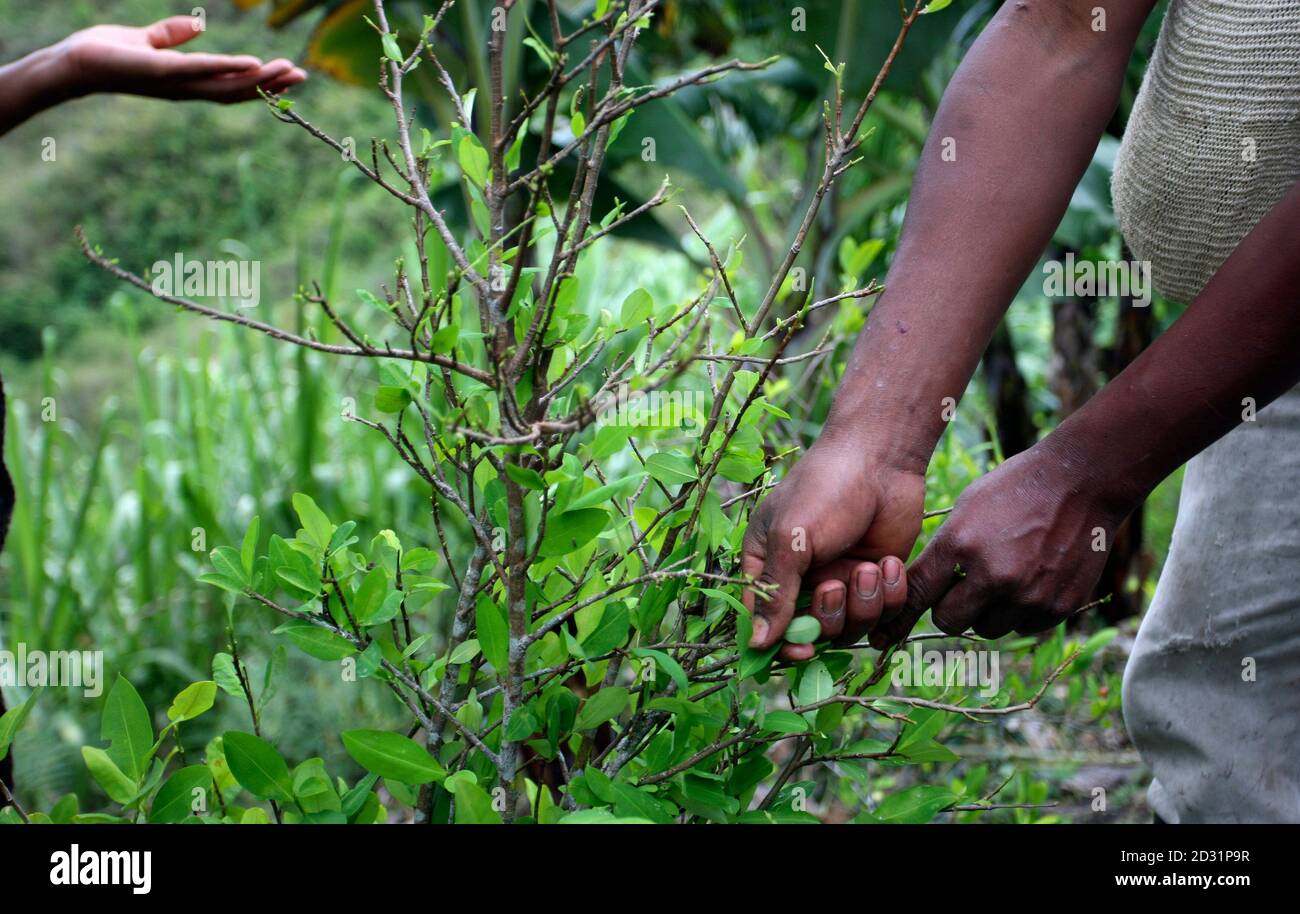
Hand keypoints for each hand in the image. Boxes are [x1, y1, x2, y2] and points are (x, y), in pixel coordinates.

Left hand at [55, 16, 305, 103]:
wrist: (74, 63)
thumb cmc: (105, 53)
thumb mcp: (146, 40)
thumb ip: (172, 35)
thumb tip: (197, 26)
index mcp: (186, 80)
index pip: (231, 83)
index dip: (260, 80)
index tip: (287, 72)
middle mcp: (187, 87)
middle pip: (239, 89)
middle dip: (272, 83)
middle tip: (303, 76)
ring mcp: (177, 82)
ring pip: (228, 84)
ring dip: (261, 78)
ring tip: (289, 71)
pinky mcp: (164, 71)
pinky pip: (202, 70)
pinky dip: (228, 67)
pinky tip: (251, 63)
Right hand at [741, 433, 924, 661]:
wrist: (881, 457)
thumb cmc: (824, 488)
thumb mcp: (791, 538)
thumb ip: (776, 592)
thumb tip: (757, 645)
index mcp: (768, 566)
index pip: (765, 624)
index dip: (783, 644)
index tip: (803, 650)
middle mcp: (802, 579)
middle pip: (812, 633)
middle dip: (830, 616)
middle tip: (837, 585)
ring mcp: (841, 579)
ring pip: (851, 627)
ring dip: (864, 604)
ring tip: (870, 568)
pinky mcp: (876, 578)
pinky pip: (884, 612)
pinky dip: (890, 596)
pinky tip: (890, 564)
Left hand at [872, 436, 1128, 646]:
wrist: (1082, 481)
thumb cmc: (1015, 488)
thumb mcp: (966, 508)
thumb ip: (944, 551)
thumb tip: (924, 590)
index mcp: (961, 544)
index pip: (917, 594)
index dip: (900, 615)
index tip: (886, 633)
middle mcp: (993, 576)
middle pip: (949, 622)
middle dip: (950, 608)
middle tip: (962, 587)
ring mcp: (1028, 595)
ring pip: (987, 629)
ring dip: (987, 612)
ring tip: (1002, 578)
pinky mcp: (1058, 607)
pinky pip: (1024, 627)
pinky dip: (1021, 612)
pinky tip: (1031, 579)